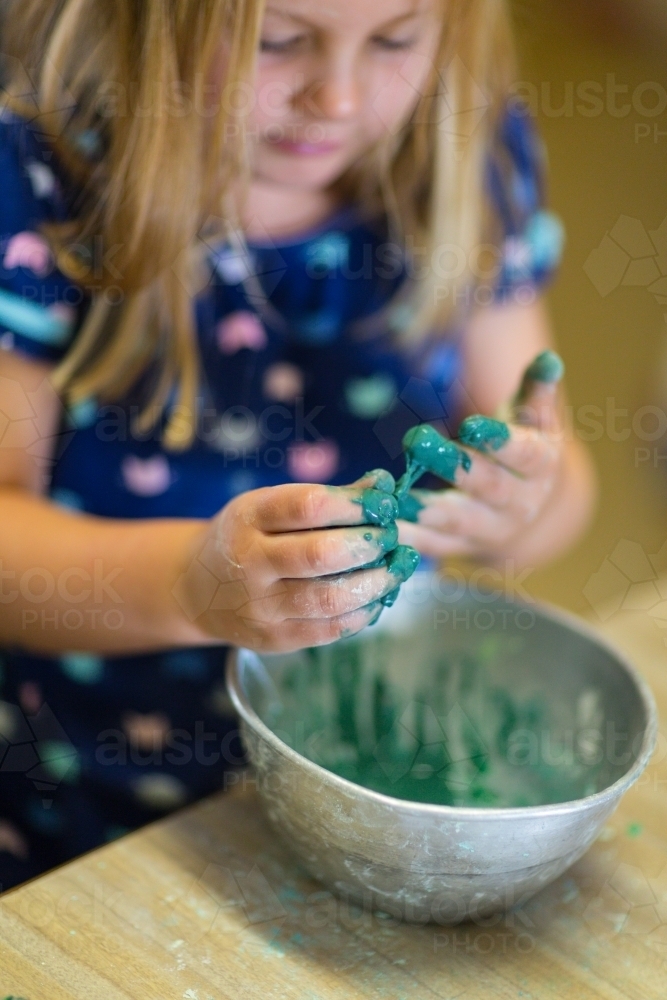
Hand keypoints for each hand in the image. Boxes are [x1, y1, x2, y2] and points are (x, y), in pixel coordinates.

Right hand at [173, 471, 418, 651]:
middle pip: (320, 555)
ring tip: (395, 569)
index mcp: (249, 517)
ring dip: (375, 583)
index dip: (354, 504)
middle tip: (391, 538)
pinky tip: (376, 597)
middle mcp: (250, 562)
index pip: (308, 506)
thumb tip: (381, 486)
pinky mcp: (274, 639)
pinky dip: (363, 613)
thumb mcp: (271, 506)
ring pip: (329, 598)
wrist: (197, 588)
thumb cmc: (249, 537)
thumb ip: (326, 498)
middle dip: (369, 544)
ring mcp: (260, 606)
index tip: (383, 503)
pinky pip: (329, 630)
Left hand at [397, 355, 563, 560]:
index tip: (471, 425)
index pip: (523, 454)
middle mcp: (519, 504)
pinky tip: (379, 527)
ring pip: (457, 523)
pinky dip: (405, 538)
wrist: (530, 511)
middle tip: (415, 441)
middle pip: (486, 486)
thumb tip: (548, 360)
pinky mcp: (459, 549)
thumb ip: (536, 389)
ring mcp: (489, 531)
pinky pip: (431, 547)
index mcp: (540, 467)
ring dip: (423, 510)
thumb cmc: (525, 449)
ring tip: (393, 494)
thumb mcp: (535, 419)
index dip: (499, 441)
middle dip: (452, 465)